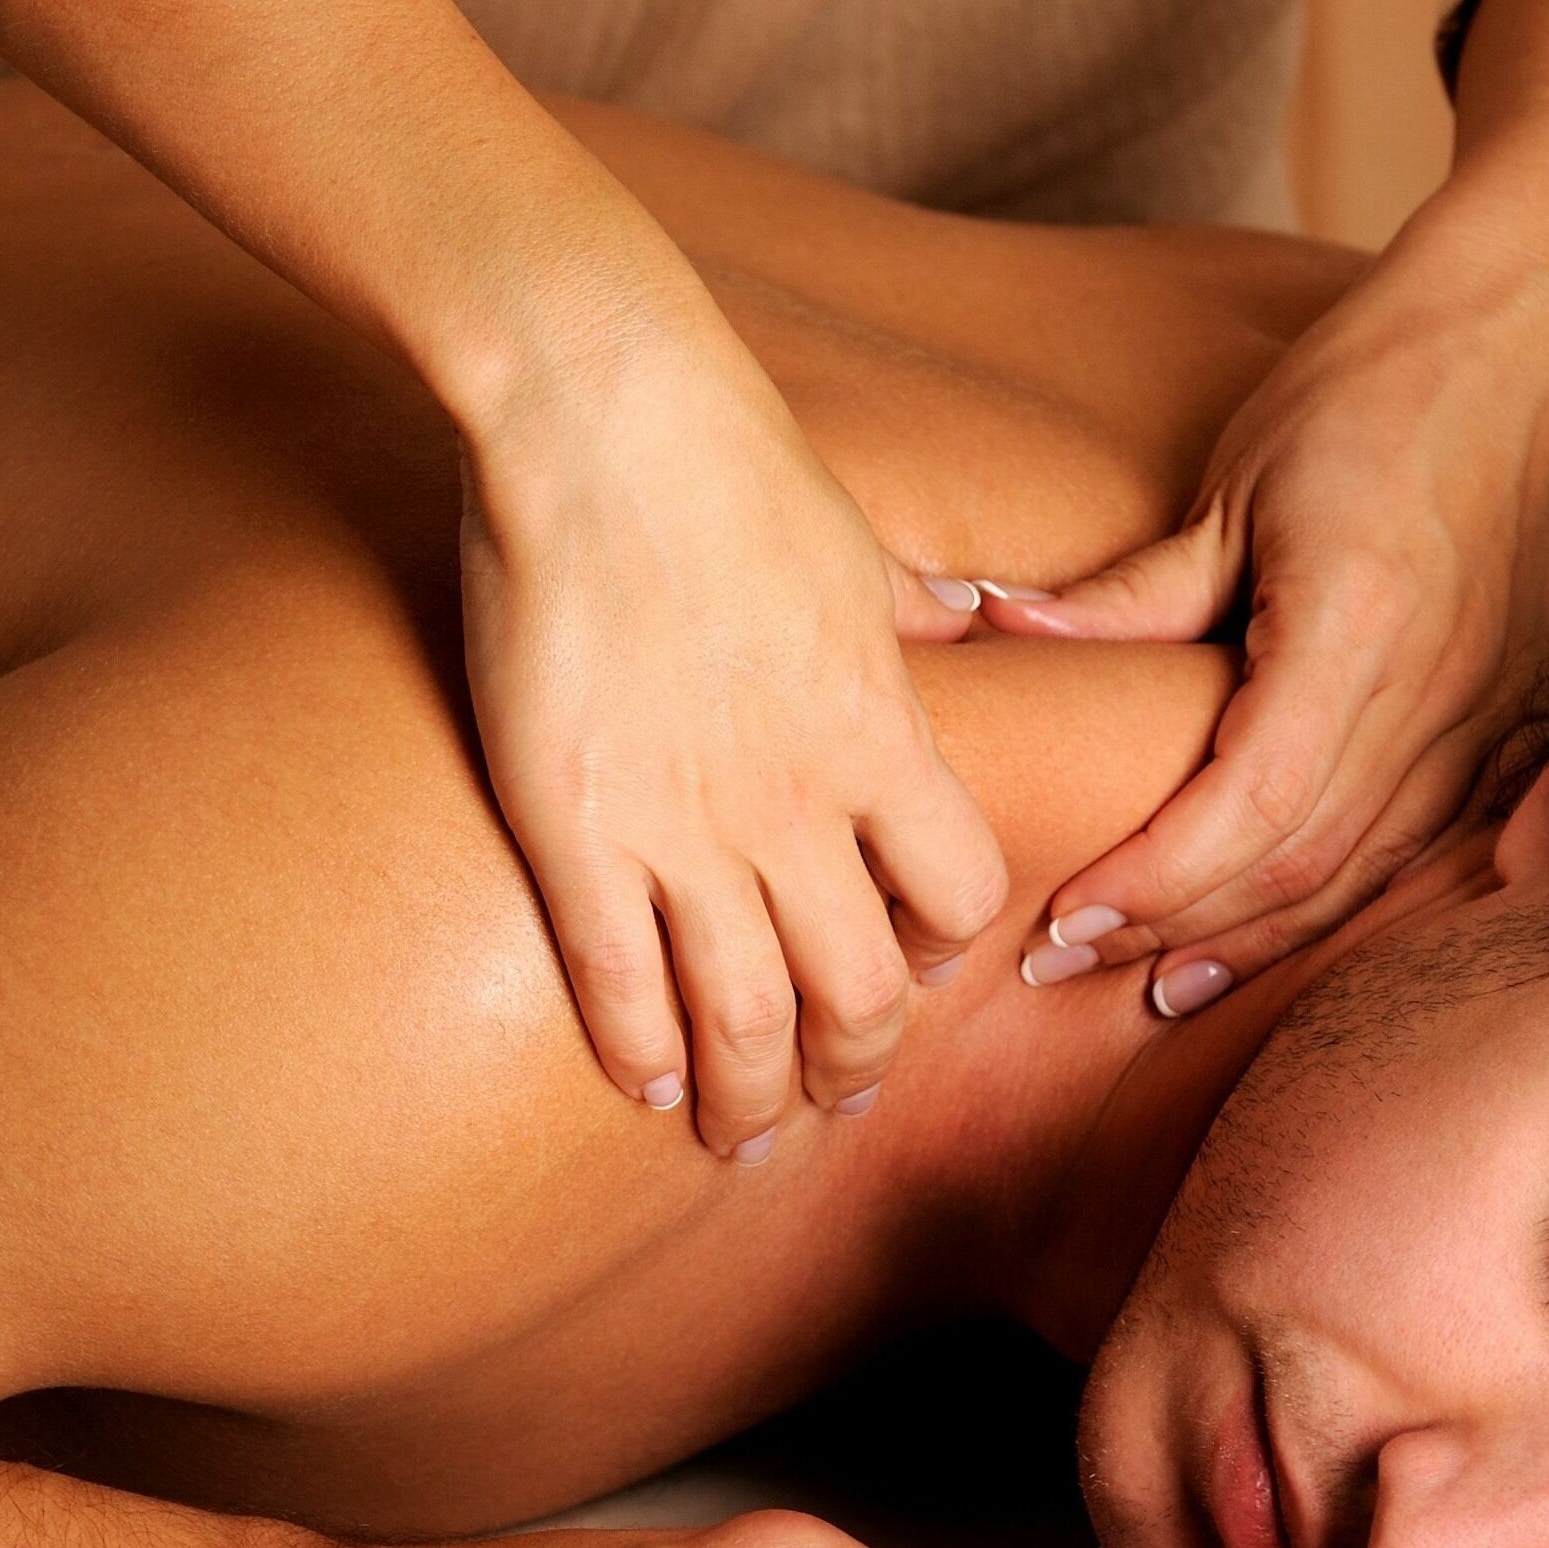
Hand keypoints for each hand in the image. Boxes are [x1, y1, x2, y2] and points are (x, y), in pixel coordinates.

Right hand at [461, 309, 1008, 1156]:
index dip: (940, 951)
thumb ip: (916, 609)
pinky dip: (639, 1047)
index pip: (958, 894)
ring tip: (739, 1130)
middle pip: (861, 990)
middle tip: (829, 1098)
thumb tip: (970, 613)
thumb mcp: (859, 543)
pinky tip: (641, 1081)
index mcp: (882, 733)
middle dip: (852, 1065)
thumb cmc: (729, 456)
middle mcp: (800, 802)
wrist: (600, 416)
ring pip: (747, 1017)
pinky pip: (619, 979)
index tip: (910, 969)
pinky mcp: (578, 827)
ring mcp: (687, 825)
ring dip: (752, 1093)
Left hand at [986, 201, 1548, 1009]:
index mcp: (1360, 628)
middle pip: (1299, 864)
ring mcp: (1485, 714)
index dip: (1154, 879)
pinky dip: (1330, 907)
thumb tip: (997, 627)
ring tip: (1151, 987)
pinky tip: (1263, 939)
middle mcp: (1439, 692)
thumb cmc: (1366, 391)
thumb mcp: (1231, 487)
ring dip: (1250, 943)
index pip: (1252, 804)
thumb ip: (1127, 595)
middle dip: (1174, 929)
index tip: (1062, 917)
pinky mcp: (1505, 719)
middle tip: (1064, 967)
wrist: (1516, 337)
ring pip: (1361, 876)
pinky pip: (1416, 851)